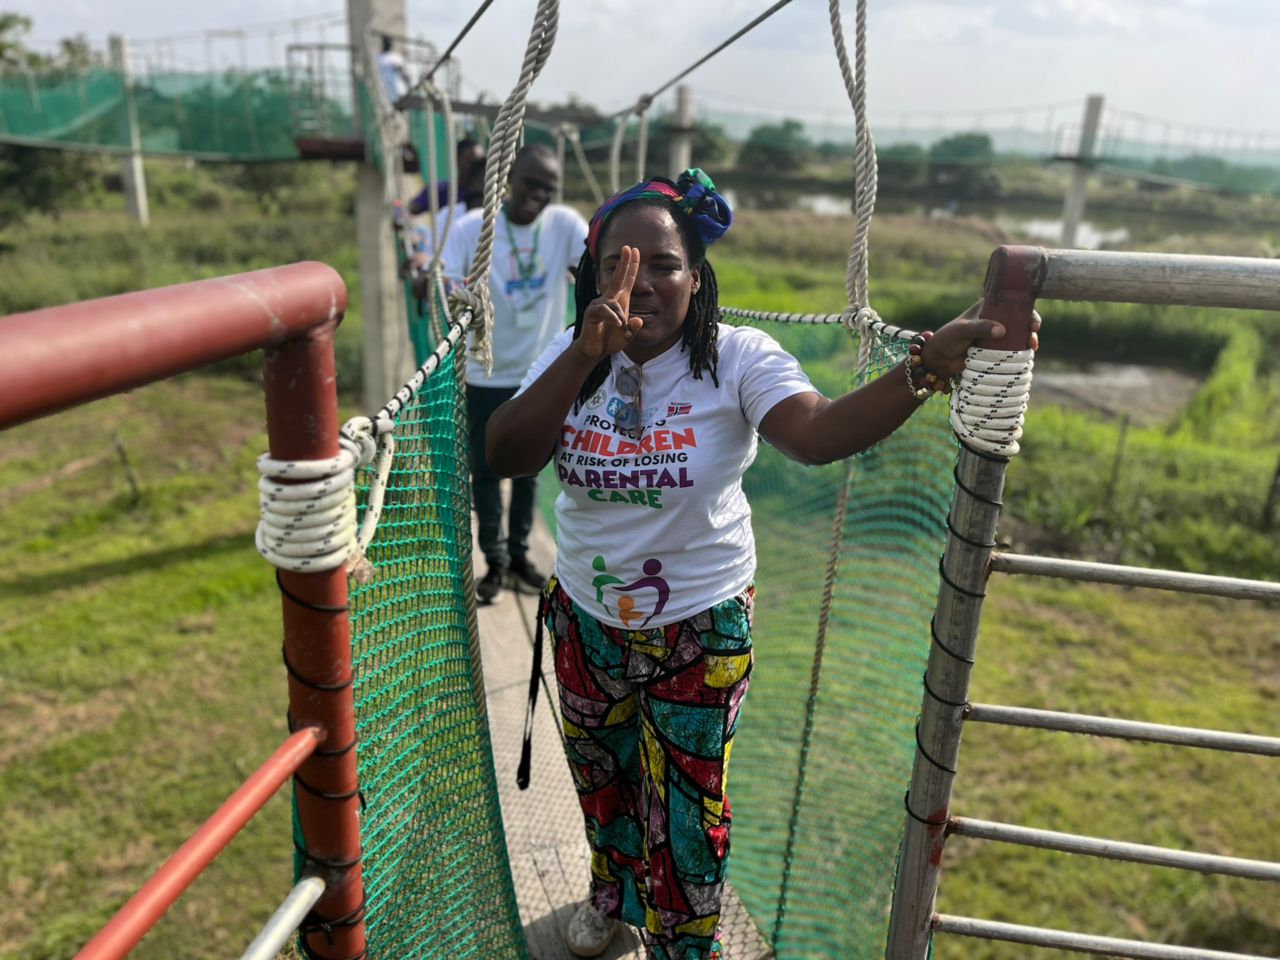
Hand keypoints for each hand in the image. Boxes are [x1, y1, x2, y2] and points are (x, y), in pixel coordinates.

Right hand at [573, 246, 641, 363]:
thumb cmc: (609, 340)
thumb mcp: (627, 336)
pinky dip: (612, 317)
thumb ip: (634, 329)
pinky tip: (617, 324)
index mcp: (619, 301)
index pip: (626, 280)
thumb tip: (638, 320)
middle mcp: (609, 299)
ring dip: (620, 315)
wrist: (594, 351)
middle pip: (617, 278)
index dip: (631, 266)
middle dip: (624, 263)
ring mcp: (599, 305)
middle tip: (628, 248)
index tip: (634, 251)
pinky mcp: (591, 313)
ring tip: (621, 325)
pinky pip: (604, 310)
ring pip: (613, 303)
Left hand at [921, 300, 1041, 379]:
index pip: (1011, 304)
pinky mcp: (996, 350)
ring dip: (1028, 340)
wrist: (938, 360)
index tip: (1032, 321)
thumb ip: (980, 328)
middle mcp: (995, 319)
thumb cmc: (947, 339)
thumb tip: (1002, 331)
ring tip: (1031, 347)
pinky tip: (1027, 355)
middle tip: (1033, 334)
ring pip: (1018, 335)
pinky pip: (1012, 349)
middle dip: (1031, 326)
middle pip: (1019, 320)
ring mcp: (997, 336)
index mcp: (988, 307)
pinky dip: (1021, 352)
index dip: (1026, 310)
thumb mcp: (962, 330)